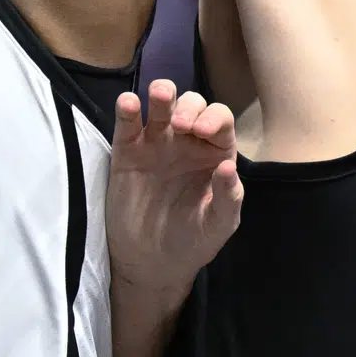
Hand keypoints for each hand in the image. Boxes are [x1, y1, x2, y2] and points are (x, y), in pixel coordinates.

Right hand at [107, 79, 243, 299]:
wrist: (152, 262)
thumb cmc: (193, 241)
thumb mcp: (218, 225)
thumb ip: (228, 197)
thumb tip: (229, 166)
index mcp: (214, 154)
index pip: (220, 121)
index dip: (214, 118)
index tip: (203, 132)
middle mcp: (187, 142)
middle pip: (192, 105)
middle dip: (189, 107)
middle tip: (181, 126)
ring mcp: (155, 143)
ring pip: (160, 105)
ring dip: (161, 93)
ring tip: (159, 95)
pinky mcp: (127, 151)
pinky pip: (127, 124)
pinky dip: (126, 109)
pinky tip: (128, 104)